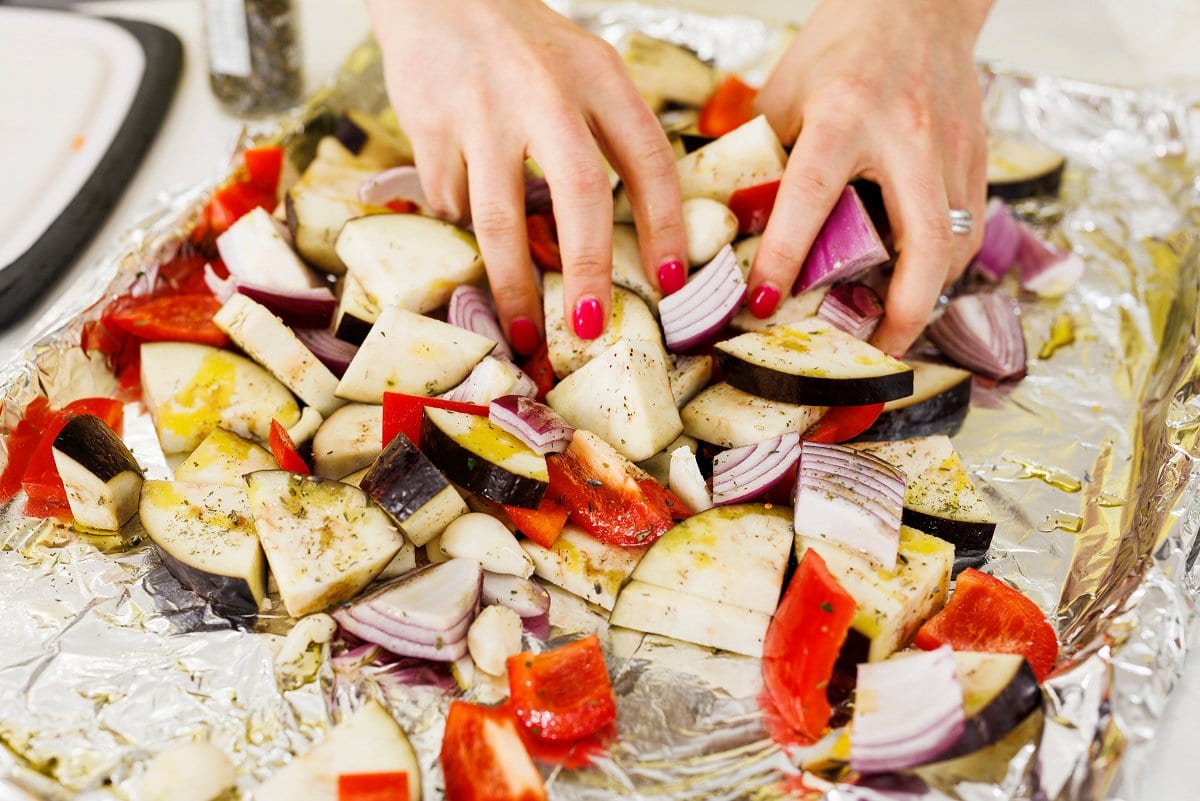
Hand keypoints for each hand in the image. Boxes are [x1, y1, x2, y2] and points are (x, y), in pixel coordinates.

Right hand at [367, 0, 686, 350]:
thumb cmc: (523, 47)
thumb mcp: (585, 69)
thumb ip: (610, 134)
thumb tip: (633, 233)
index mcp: (599, 76)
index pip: (649, 159)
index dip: (666, 227)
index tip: (672, 281)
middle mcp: (544, 90)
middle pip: (579, 193)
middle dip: (588, 270)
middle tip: (592, 327)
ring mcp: (482, 109)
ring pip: (499, 217)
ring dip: (513, 285)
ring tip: (524, 333)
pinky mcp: (429, 126)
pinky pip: (450, 201)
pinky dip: (463, 226)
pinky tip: (469, 226)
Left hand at [748, 0, 992, 353]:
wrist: (918, 2)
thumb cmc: (844, 44)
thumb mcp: (786, 91)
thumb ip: (764, 155)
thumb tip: (731, 222)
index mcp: (847, 114)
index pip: (812, 197)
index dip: (783, 257)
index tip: (762, 303)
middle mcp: (909, 136)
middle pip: (922, 242)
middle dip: (901, 309)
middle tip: (873, 349)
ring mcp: (952, 148)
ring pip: (956, 244)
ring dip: (926, 295)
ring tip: (889, 326)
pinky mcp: (978, 156)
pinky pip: (968, 227)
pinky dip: (943, 265)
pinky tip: (914, 282)